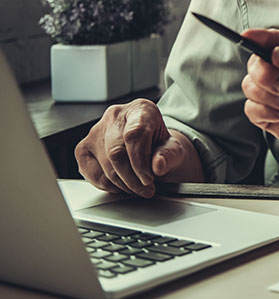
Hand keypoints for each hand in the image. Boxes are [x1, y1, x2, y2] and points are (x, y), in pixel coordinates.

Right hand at [75, 99, 198, 197]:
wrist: (152, 149)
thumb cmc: (162, 147)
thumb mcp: (174, 150)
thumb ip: (169, 156)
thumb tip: (158, 165)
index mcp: (140, 109)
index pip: (134, 134)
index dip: (140, 162)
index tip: (148, 180)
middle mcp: (115, 116)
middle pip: (116, 152)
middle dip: (132, 178)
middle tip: (146, 189)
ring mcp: (96, 131)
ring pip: (104, 164)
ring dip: (122, 184)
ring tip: (137, 187)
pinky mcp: (83, 147)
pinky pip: (90, 172)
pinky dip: (107, 185)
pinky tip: (122, 184)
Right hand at [240, 29, 278, 169]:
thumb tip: (277, 53)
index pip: (277, 41)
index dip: (260, 37)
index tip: (247, 36)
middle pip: (256, 62)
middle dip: (263, 73)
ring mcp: (278, 97)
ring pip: (249, 85)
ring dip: (266, 95)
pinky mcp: (272, 118)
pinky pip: (251, 110)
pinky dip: (264, 112)